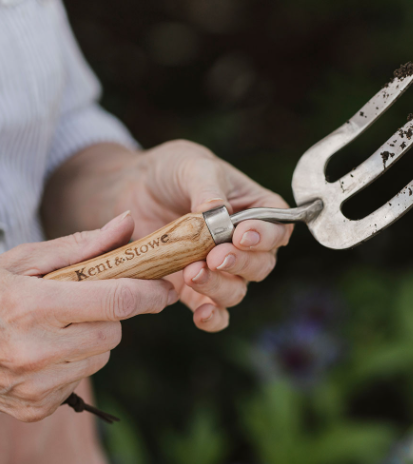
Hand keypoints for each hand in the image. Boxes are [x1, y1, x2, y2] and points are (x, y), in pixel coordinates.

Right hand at [0, 213, 175, 421]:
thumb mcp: (29, 259)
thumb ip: (83, 244)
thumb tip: (129, 223)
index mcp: (32, 305)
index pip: (116, 300)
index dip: (150, 293)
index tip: (165, 288)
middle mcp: (33, 351)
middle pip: (113, 332)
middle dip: (111, 315)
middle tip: (86, 302)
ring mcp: (31, 385)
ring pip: (100, 357)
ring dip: (93, 340)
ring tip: (59, 326)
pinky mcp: (33, 407)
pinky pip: (80, 381)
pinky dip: (74, 364)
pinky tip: (48, 351)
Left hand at [116, 140, 293, 332]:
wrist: (137, 187)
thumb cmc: (175, 170)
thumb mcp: (194, 167)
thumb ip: (208, 189)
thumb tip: (217, 213)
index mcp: (254, 210)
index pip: (277, 228)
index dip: (265, 236)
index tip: (241, 235)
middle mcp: (243, 244)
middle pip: (261, 265)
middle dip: (240, 264)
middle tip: (215, 256)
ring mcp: (220, 267)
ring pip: (236, 290)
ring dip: (219, 287)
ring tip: (193, 273)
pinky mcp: (194, 286)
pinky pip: (213, 310)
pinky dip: (211, 317)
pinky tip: (201, 314)